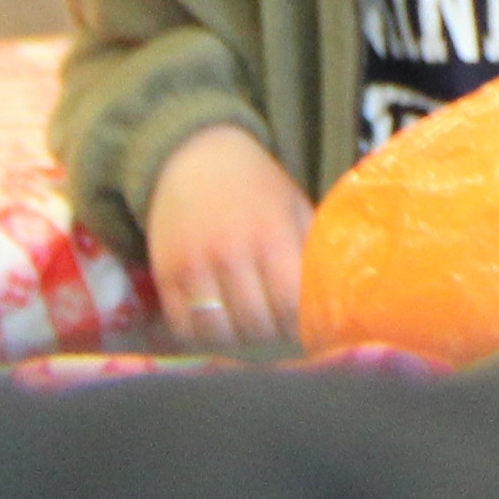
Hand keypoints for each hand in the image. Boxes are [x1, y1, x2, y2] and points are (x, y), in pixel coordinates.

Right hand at [142, 124, 313, 348]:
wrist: (194, 158)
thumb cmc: (256, 185)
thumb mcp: (294, 206)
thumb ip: (310, 248)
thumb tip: (333, 293)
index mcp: (271, 236)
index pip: (289, 303)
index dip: (301, 322)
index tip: (306, 322)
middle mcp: (231, 255)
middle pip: (255, 325)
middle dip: (272, 334)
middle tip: (278, 328)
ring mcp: (194, 268)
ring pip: (218, 334)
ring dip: (237, 341)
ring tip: (249, 328)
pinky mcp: (165, 277)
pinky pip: (183, 327)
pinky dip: (203, 336)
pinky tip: (219, 325)